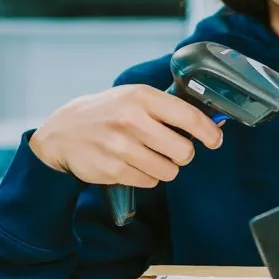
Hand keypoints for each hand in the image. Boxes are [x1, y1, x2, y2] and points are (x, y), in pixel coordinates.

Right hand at [30, 84, 223, 186]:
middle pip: (183, 151)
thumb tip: (209, 124)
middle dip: (184, 154)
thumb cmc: (107, 112)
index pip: (188, 117)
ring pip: (169, 171)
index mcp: (141, 97)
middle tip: (175, 150)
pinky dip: (147, 176)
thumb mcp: (134, 97)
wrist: (63, 131)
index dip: (209, 132)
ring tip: (150, 156)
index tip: (215, 140)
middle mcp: (131, 120)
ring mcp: (120, 146)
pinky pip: (149, 182)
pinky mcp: (112, 170)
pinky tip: (134, 164)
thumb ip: (167, 108)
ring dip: (166, 168)